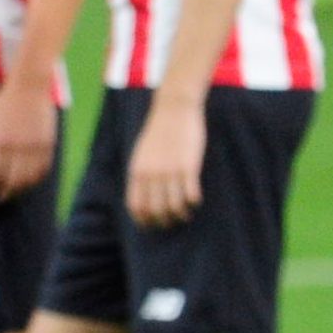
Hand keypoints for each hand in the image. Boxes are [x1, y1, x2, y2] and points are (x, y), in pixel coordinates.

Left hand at [0, 79, 56, 200]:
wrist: (30, 86)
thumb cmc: (3, 104)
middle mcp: (17, 146)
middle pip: (11, 180)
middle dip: (4, 193)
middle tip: (0, 198)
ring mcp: (34, 145)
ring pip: (28, 178)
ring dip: (20, 190)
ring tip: (14, 193)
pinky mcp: (48, 144)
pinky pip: (43, 169)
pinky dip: (36, 179)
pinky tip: (30, 182)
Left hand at [126, 95, 205, 227]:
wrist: (174, 108)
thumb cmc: (159, 130)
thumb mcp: (142, 153)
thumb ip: (141, 174)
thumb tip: (143, 196)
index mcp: (138, 172)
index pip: (137, 207)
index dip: (144, 221)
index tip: (153, 225)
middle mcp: (152, 175)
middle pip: (157, 211)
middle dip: (165, 222)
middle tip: (173, 221)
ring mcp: (170, 171)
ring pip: (175, 207)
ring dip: (181, 215)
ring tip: (186, 213)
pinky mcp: (189, 166)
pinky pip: (191, 195)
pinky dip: (193, 203)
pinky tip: (196, 199)